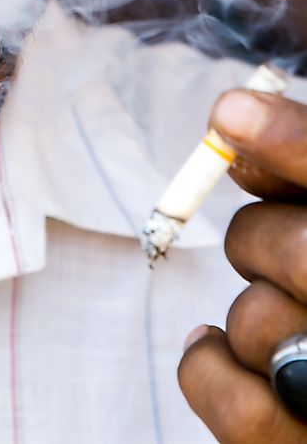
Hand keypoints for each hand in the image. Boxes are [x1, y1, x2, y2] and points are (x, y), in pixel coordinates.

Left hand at [178, 87, 306, 441]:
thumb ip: (304, 173)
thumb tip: (233, 121)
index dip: (291, 142)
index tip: (228, 112)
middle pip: (303, 254)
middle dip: (261, 241)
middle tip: (270, 251)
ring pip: (256, 321)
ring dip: (249, 315)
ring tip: (286, 330)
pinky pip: (228, 393)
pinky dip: (207, 366)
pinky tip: (221, 352)